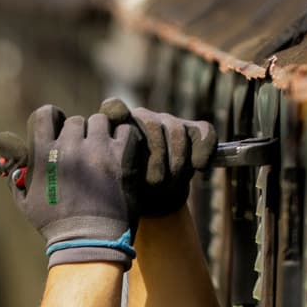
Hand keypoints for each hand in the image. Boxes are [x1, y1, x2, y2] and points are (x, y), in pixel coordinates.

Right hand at [0, 104, 141, 268]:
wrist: (90, 242)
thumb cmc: (55, 226)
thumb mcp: (25, 204)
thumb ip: (15, 180)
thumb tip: (9, 164)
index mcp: (44, 154)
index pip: (45, 114)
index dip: (53, 119)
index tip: (59, 130)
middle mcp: (69, 147)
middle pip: (75, 120)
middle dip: (79, 133)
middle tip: (84, 150)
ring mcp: (97, 150)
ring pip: (100, 121)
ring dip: (101, 133)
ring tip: (103, 151)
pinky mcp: (122, 157)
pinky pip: (125, 131)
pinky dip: (124, 140)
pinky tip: (120, 154)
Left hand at [98, 98, 216, 216]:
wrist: (153, 199)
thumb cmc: (128, 190)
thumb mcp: (115, 182)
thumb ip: (109, 167)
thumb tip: (103, 161)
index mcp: (116, 128)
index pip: (113, 107)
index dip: (117, 112)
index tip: (120, 124)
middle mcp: (140, 118)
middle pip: (150, 123)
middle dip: (156, 156)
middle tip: (154, 183)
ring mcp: (166, 122)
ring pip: (175, 130)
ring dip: (176, 161)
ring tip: (168, 185)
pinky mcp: (192, 130)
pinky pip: (202, 131)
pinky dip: (203, 149)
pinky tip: (199, 167)